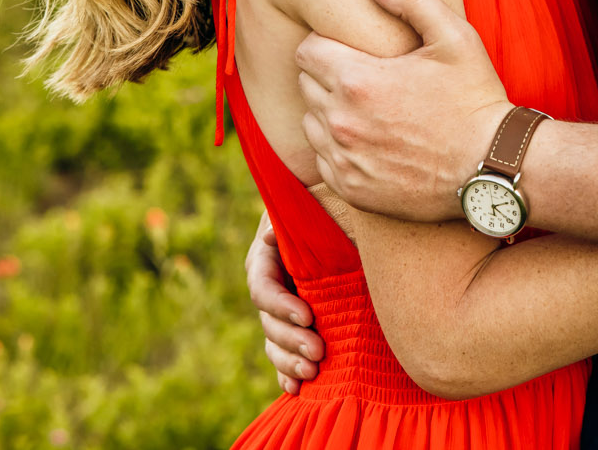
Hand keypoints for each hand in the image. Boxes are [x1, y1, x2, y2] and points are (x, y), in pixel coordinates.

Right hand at [246, 212, 324, 392]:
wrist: (335, 220)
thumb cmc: (322, 208)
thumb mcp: (308, 208)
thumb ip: (292, 221)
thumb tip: (271, 235)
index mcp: (264, 260)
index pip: (263, 289)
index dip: (281, 306)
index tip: (308, 317)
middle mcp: (269, 289)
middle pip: (269, 323)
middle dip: (292, 340)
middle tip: (319, 352)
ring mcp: (280, 312)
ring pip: (274, 344)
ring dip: (290, 362)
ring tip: (312, 372)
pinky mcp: (293, 328)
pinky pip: (283, 356)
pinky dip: (287, 374)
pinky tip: (296, 389)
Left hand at [295, 0, 512, 221]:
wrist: (492, 168)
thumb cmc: (475, 97)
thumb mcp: (454, 37)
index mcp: (358, 81)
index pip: (307, 51)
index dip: (328, 44)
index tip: (353, 48)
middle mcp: (341, 122)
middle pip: (305, 85)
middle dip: (329, 75)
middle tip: (367, 76)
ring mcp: (344, 160)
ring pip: (311, 123)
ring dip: (330, 112)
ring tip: (370, 108)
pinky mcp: (350, 189)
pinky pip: (323, 159)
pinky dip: (339, 148)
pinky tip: (372, 140)